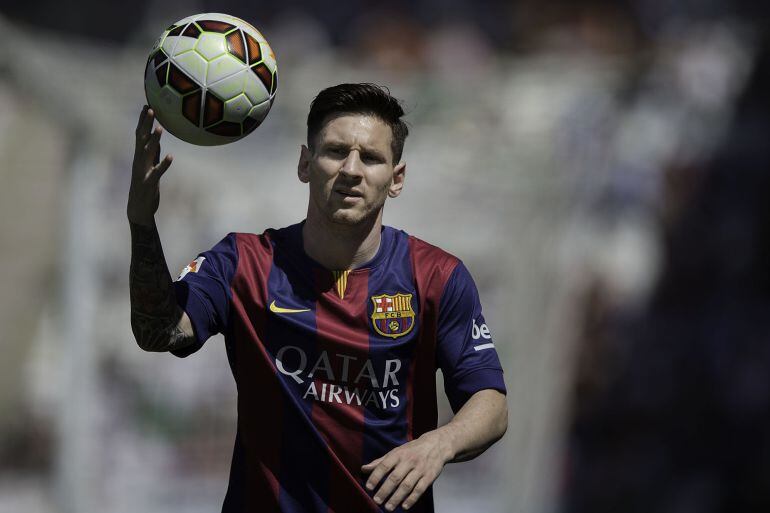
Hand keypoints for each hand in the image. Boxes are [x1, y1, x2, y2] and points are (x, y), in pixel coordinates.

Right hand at [127, 105, 172, 225]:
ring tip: (160, 128)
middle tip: (151, 108)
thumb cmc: (145, 187)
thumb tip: (155, 138)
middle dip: (146, 124)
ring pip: (147, 153)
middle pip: (141, 139)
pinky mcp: (149, 183)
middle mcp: (139, 162)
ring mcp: (143, 172)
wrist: (138, 209)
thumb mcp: (149, 166)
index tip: (147, 105)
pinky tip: (171, 156)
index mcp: (139, 157)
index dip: (143, 121)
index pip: (140, 135)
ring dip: (154, 140)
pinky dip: (163, 164)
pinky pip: (157, 172)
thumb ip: (152, 153)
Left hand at [362, 430, 452, 510]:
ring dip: (397, 498)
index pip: (385, 465)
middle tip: (377, 500)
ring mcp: (420, 469)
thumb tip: (364, 469)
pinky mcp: (430, 476)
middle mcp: (409, 461)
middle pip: (395, 478)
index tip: (369, 487)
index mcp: (399, 454)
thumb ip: (381, 461)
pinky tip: (404, 506)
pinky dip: (412, 499)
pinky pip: (420, 489)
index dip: (376, 476)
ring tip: (388, 507)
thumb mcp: (397, 451)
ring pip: (407, 485)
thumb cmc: (413, 450)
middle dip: (385, 490)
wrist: (437, 445)